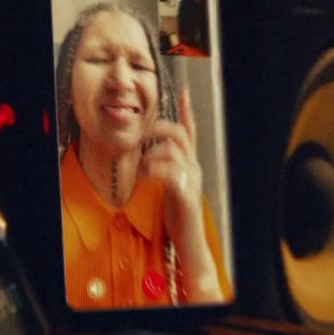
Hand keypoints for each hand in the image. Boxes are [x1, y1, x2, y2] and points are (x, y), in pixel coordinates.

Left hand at [141, 85, 204, 229]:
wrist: (190, 243)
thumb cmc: (179, 217)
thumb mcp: (171, 188)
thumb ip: (163, 171)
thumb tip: (147, 159)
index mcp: (190, 165)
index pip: (190, 132)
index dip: (187, 112)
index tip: (184, 91)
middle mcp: (194, 168)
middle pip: (178, 134)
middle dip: (156, 129)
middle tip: (140, 135)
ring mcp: (192, 180)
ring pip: (171, 151)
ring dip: (150, 156)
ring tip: (141, 170)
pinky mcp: (187, 194)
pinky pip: (169, 173)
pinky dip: (153, 170)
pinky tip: (145, 177)